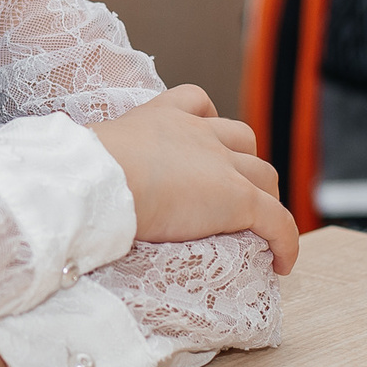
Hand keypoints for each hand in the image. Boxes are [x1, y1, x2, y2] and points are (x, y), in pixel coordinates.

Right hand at [92, 85, 298, 268]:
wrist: (100, 181)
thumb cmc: (85, 172)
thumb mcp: (95, 155)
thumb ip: (103, 163)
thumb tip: (81, 183)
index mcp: (161, 116)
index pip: (197, 102)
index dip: (208, 121)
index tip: (205, 143)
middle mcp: (197, 132)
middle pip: (241, 138)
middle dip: (243, 162)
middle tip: (232, 193)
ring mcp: (221, 163)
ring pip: (264, 175)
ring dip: (267, 199)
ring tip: (260, 228)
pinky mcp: (238, 198)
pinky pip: (277, 219)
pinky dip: (285, 241)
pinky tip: (282, 263)